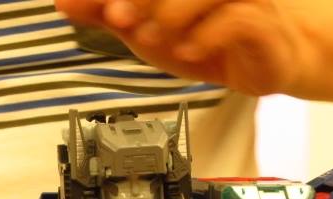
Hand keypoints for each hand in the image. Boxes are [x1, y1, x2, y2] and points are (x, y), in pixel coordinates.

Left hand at [54, 0, 302, 95]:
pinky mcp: (263, 24)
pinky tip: (187, 51)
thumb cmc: (207, 33)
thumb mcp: (146, 26)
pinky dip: (206, 36)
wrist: (268, 57)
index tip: (108, 10)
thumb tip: (64, 1)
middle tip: (119, 18)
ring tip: (151, 38)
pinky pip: (238, 21)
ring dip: (171, 13)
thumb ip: (107, 12)